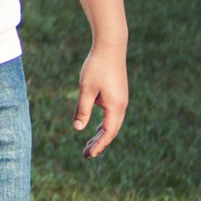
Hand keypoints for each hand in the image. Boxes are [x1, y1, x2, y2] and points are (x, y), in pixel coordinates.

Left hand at [74, 39, 128, 157]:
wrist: (111, 46)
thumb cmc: (97, 66)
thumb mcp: (86, 89)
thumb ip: (83, 109)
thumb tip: (78, 128)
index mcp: (115, 106)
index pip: (107, 133)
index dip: (99, 145)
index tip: (88, 155)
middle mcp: (121, 105)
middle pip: (111, 131)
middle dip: (99, 143)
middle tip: (86, 154)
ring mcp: (121, 99)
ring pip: (112, 123)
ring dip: (101, 134)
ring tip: (90, 145)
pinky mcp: (118, 94)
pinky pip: (112, 115)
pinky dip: (104, 124)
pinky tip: (95, 128)